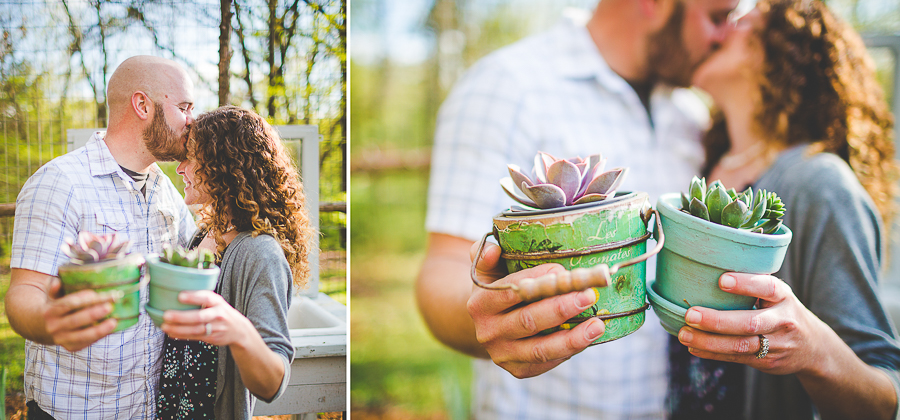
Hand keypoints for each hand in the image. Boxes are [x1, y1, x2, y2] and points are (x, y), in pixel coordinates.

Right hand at [43, 278, 118, 351]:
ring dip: (98, 329)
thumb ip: (55, 288)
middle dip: (93, 314)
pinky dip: (99, 336)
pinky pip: (86, 342)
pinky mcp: (71, 347)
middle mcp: (54, 327)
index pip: (67, 304)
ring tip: (113, 322)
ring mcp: (62, 339)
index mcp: (50, 312)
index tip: (96, 294)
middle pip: (75, 320)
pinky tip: (110, 329)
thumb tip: (57, 283)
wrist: (43, 327)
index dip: (82, 299)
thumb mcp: (52, 296)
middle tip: (109, 306)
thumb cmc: (57, 307)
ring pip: (81, 335)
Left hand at [160, 290, 253, 347]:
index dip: (194, 297)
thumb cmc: (221, 312)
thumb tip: (175, 294)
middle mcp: (218, 314)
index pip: (207, 297)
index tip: (179, 296)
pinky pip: (195, 337)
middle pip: (200, 316)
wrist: (239, 329)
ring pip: (196, 329)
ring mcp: (216, 327)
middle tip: (166, 315)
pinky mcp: (213, 338)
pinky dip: (182, 336)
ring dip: (179, 329)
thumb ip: (202, 299)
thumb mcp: (216, 302)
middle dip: (182, 317)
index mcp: (218, 301)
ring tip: (165, 326)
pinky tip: (171, 333)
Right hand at [466, 241, 604, 378]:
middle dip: (561, 308)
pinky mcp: (518, 370)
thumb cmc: (497, 288)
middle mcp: (488, 332)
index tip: (563, 272)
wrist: (489, 324)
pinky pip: (547, 363)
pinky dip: (568, 351)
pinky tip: (587, 338)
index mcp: (480, 304)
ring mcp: (502, 354)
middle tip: (588, 295)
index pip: (511, 292)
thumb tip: (494, 249)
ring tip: (597, 324)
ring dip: (572, 338)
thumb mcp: (488, 269)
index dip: (538, 282)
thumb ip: (486, 254)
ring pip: (540, 349)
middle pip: (528, 321)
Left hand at [676, 272, 822, 374]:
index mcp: (783, 296)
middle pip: (750, 323)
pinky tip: (693, 347)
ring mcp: (776, 344)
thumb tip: (704, 271)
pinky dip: (712, 353)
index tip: (721, 280)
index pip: (768, 287)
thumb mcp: (777, 294)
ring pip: (740, 345)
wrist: (813, 347)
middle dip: (718, 320)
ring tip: (685, 334)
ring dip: (709, 341)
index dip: (746, 284)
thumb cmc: (781, 311)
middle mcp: (782, 320)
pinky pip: (736, 358)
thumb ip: (753, 286)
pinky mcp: (767, 362)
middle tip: (690, 314)